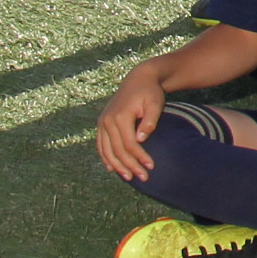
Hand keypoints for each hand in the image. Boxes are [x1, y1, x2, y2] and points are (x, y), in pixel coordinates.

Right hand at [94, 65, 166, 180]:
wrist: (138, 79)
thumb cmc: (150, 92)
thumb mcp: (155, 104)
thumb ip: (150, 121)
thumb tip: (140, 140)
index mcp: (120, 116)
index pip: (130, 144)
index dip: (140, 157)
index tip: (151, 167)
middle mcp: (107, 121)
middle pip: (118, 150)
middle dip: (130, 166)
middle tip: (143, 178)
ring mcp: (102, 122)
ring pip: (107, 150)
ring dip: (117, 166)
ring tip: (129, 177)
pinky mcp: (102, 123)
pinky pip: (101, 144)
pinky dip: (105, 157)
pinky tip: (112, 169)